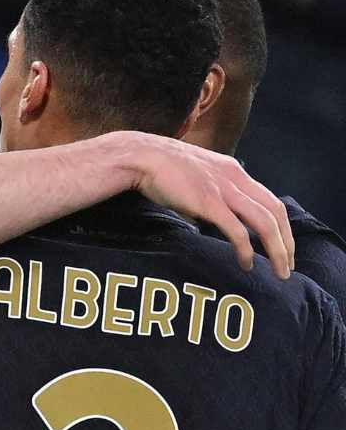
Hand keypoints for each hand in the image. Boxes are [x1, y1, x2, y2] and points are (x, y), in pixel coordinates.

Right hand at [122, 132, 293, 275]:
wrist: (142, 157)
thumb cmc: (161, 167)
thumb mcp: (197, 174)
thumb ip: (209, 192)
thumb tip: (207, 218)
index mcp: (234, 171)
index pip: (270, 200)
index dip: (282, 226)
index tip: (283, 246)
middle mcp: (235, 179)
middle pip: (275, 212)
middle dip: (286, 242)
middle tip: (287, 266)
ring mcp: (223, 191)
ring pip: (264, 223)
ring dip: (276, 250)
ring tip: (279, 271)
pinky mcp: (209, 203)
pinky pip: (237, 231)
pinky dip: (246, 249)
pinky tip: (247, 263)